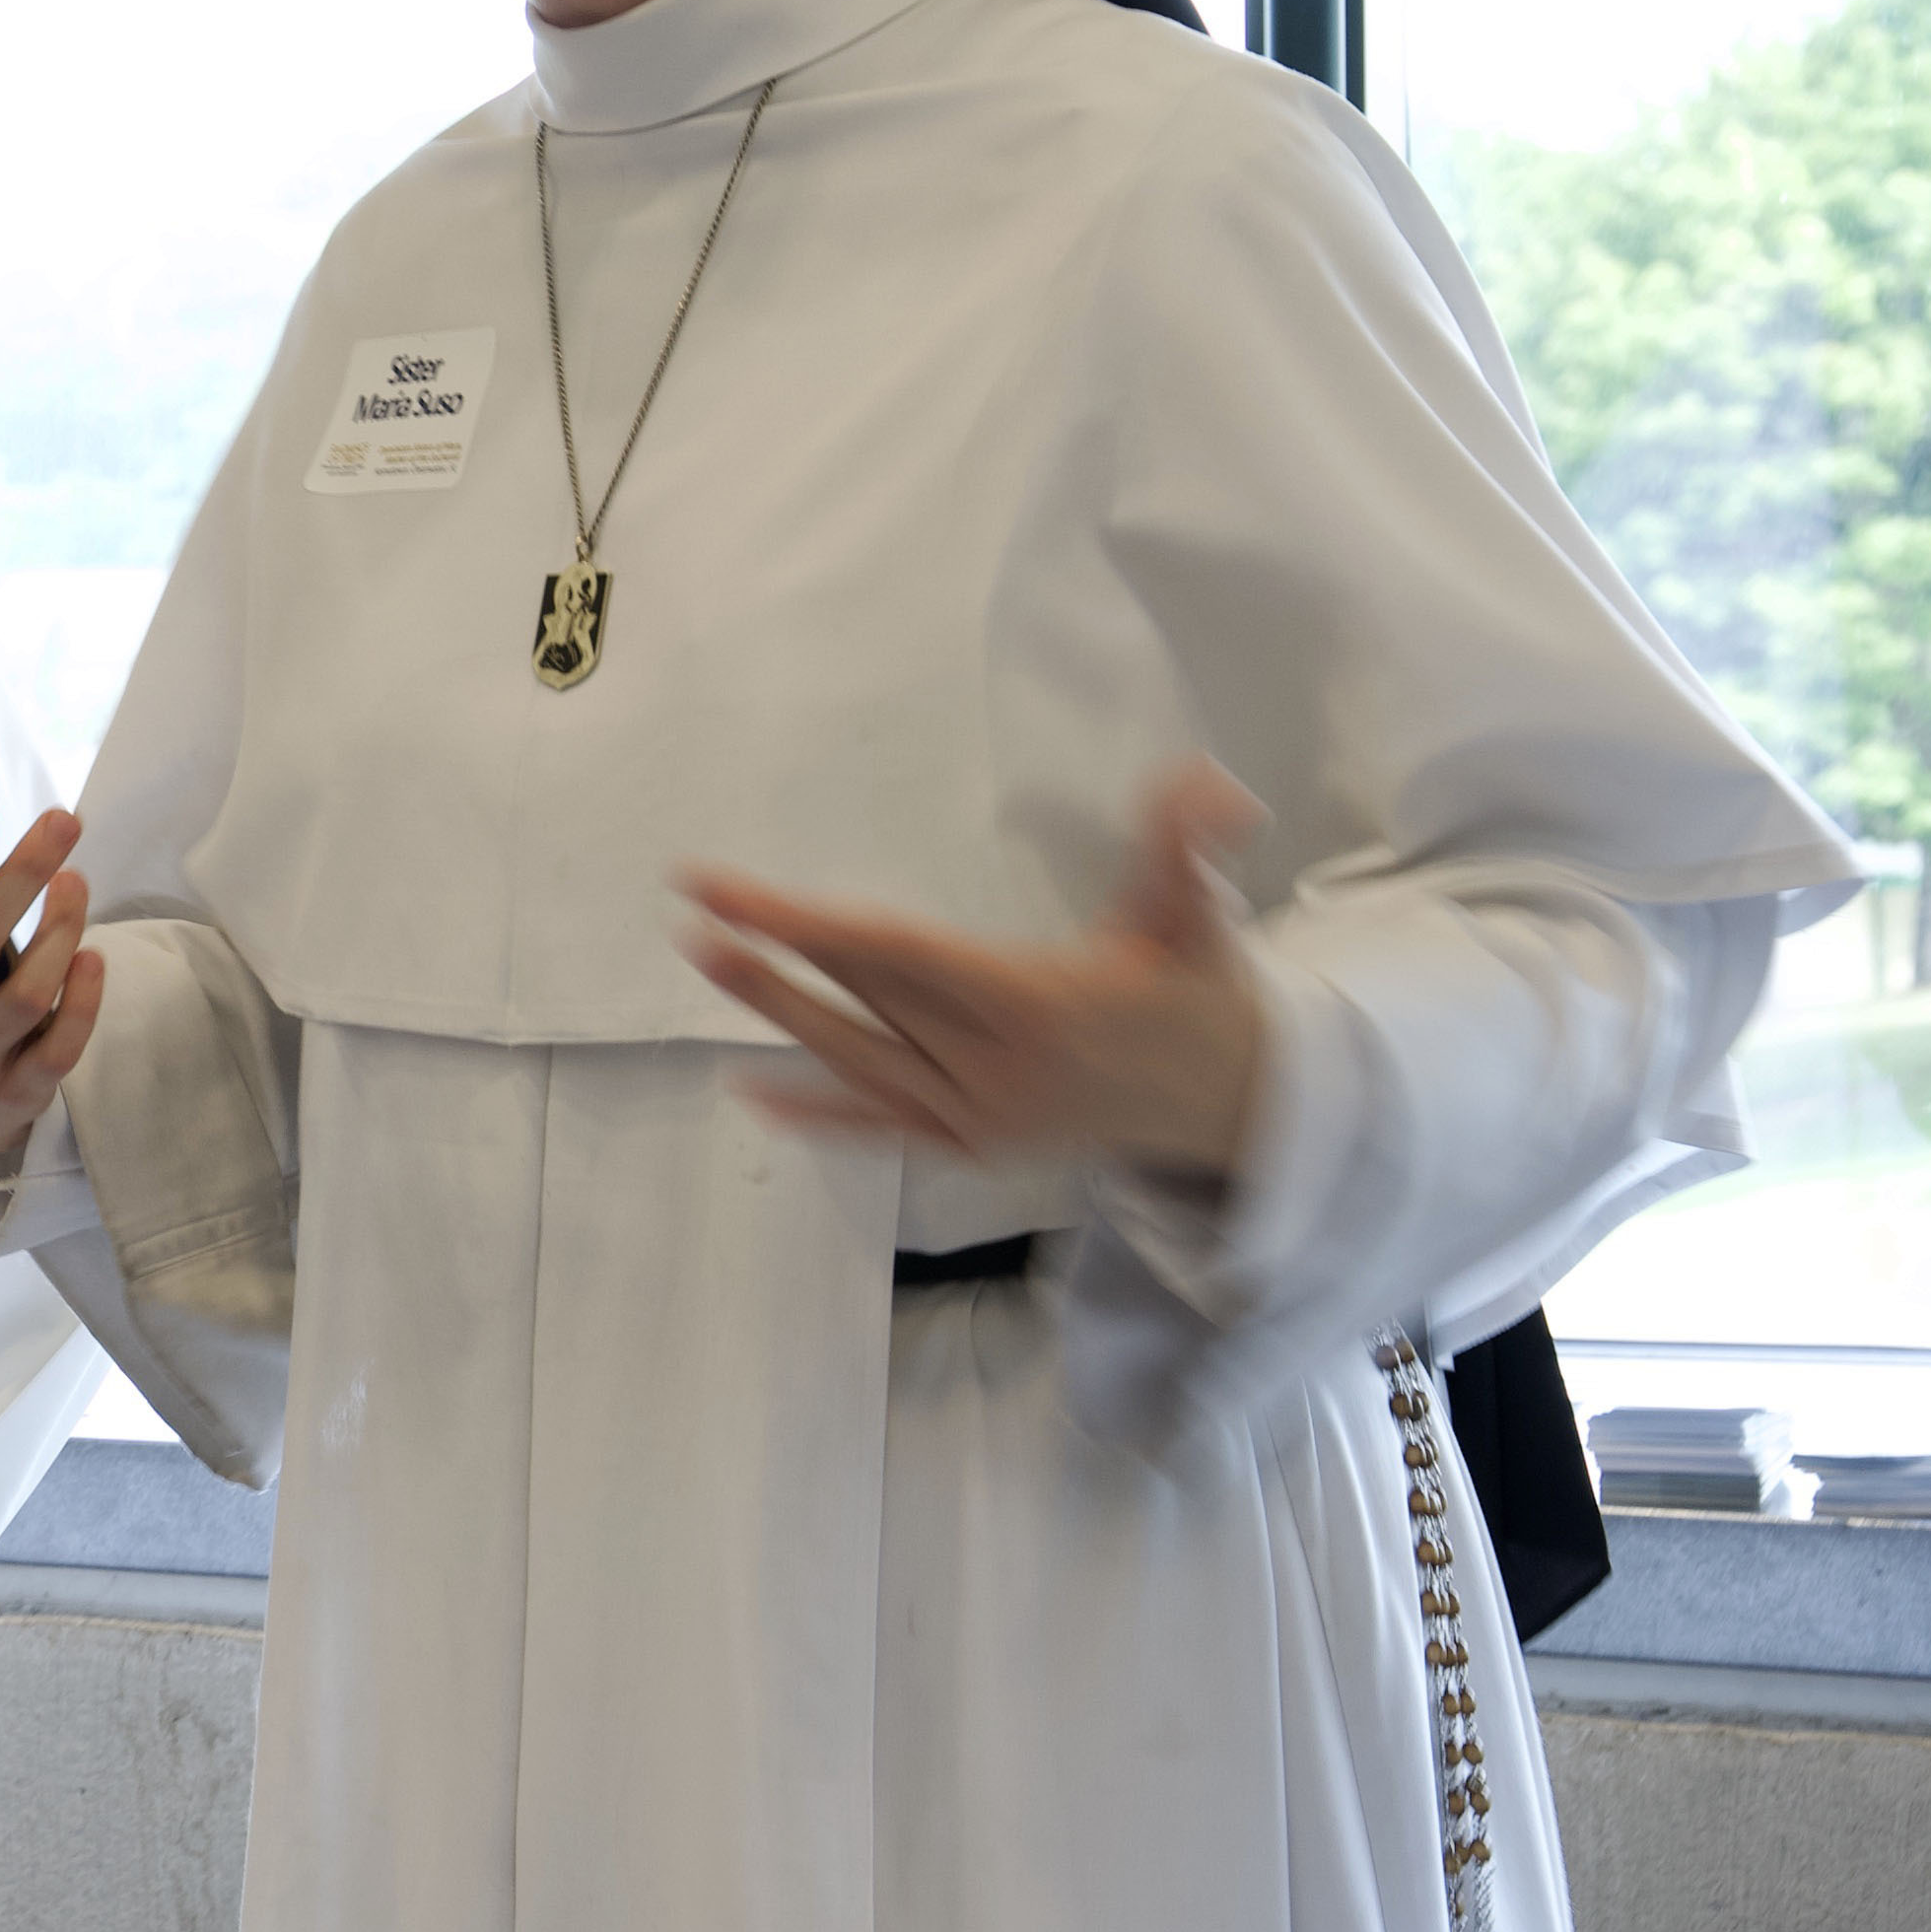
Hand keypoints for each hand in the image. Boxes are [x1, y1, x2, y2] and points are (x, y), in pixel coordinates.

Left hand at [680, 758, 1270, 1180]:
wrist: (1236, 1105)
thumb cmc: (1202, 993)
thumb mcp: (1198, 913)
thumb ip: (1186, 845)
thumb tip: (1202, 784)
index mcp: (1038, 1005)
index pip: (894, 954)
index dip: (806, 921)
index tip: (734, 891)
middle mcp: (996, 1070)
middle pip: (864, 1002)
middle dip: (774, 956)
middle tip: (694, 910)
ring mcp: (980, 1117)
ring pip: (859, 1060)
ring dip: (779, 1013)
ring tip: (708, 961)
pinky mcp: (973, 1147)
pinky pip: (882, 1128)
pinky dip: (819, 1114)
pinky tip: (753, 1093)